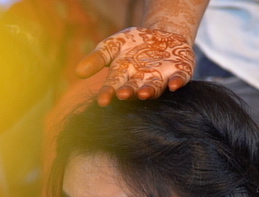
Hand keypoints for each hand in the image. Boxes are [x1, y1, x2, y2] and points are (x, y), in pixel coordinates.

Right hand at [74, 27, 193, 105]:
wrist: (162, 34)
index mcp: (123, 77)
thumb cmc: (133, 43)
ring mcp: (161, 78)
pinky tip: (174, 84)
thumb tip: (78, 72)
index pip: (112, 86)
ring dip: (150, 91)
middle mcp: (141, 82)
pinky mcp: (180, 71)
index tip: (103, 100)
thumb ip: (98, 58)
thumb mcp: (112, 45)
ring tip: (144, 93)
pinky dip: (177, 82)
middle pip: (133, 89)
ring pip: (155, 88)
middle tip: (123, 94)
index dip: (108, 93)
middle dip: (129, 92)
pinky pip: (180, 79)